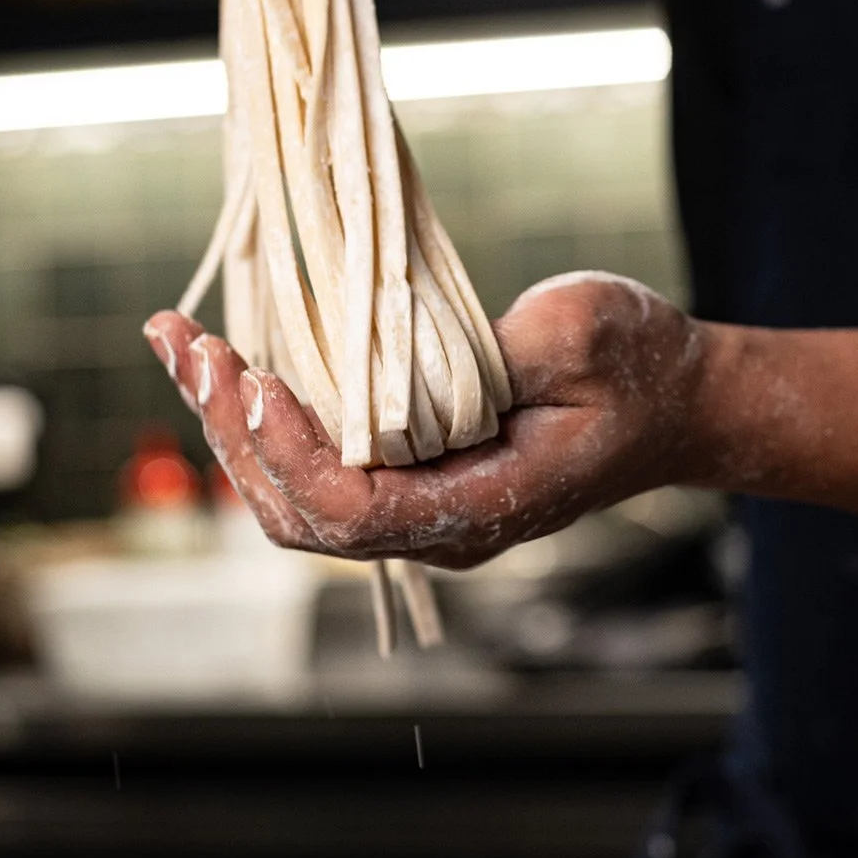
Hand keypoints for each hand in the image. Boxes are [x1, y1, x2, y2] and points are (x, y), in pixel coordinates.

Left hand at [143, 273, 706, 569]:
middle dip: (231, 431)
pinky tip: (230, 364)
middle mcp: (437, 525)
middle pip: (302, 512)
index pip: (358, 514)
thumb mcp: (582, 332)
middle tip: (185, 344)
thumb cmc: (640, 367)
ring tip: (181, 345)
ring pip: (295, 495)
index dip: (295, 454)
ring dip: (230, 423)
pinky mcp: (409, 473)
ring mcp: (418, 505)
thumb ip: (497, 353)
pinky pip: (316, 466)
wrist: (676, 402)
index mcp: (482, 505)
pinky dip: (263, 419)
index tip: (259, 379)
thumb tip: (398, 357)